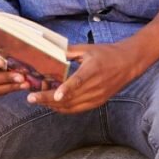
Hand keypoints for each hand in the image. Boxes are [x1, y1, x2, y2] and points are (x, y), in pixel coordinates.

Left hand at [27, 42, 141, 114]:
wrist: (128, 63)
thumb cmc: (106, 54)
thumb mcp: (88, 49)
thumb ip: (69, 52)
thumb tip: (51, 52)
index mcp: (93, 70)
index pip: (79, 81)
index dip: (66, 89)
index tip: (55, 95)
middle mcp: (95, 86)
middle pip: (70, 97)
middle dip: (48, 99)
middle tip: (31, 98)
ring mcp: (96, 97)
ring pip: (71, 106)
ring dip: (52, 104)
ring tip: (37, 99)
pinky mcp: (97, 103)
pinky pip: (76, 109)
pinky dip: (62, 108)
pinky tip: (51, 103)